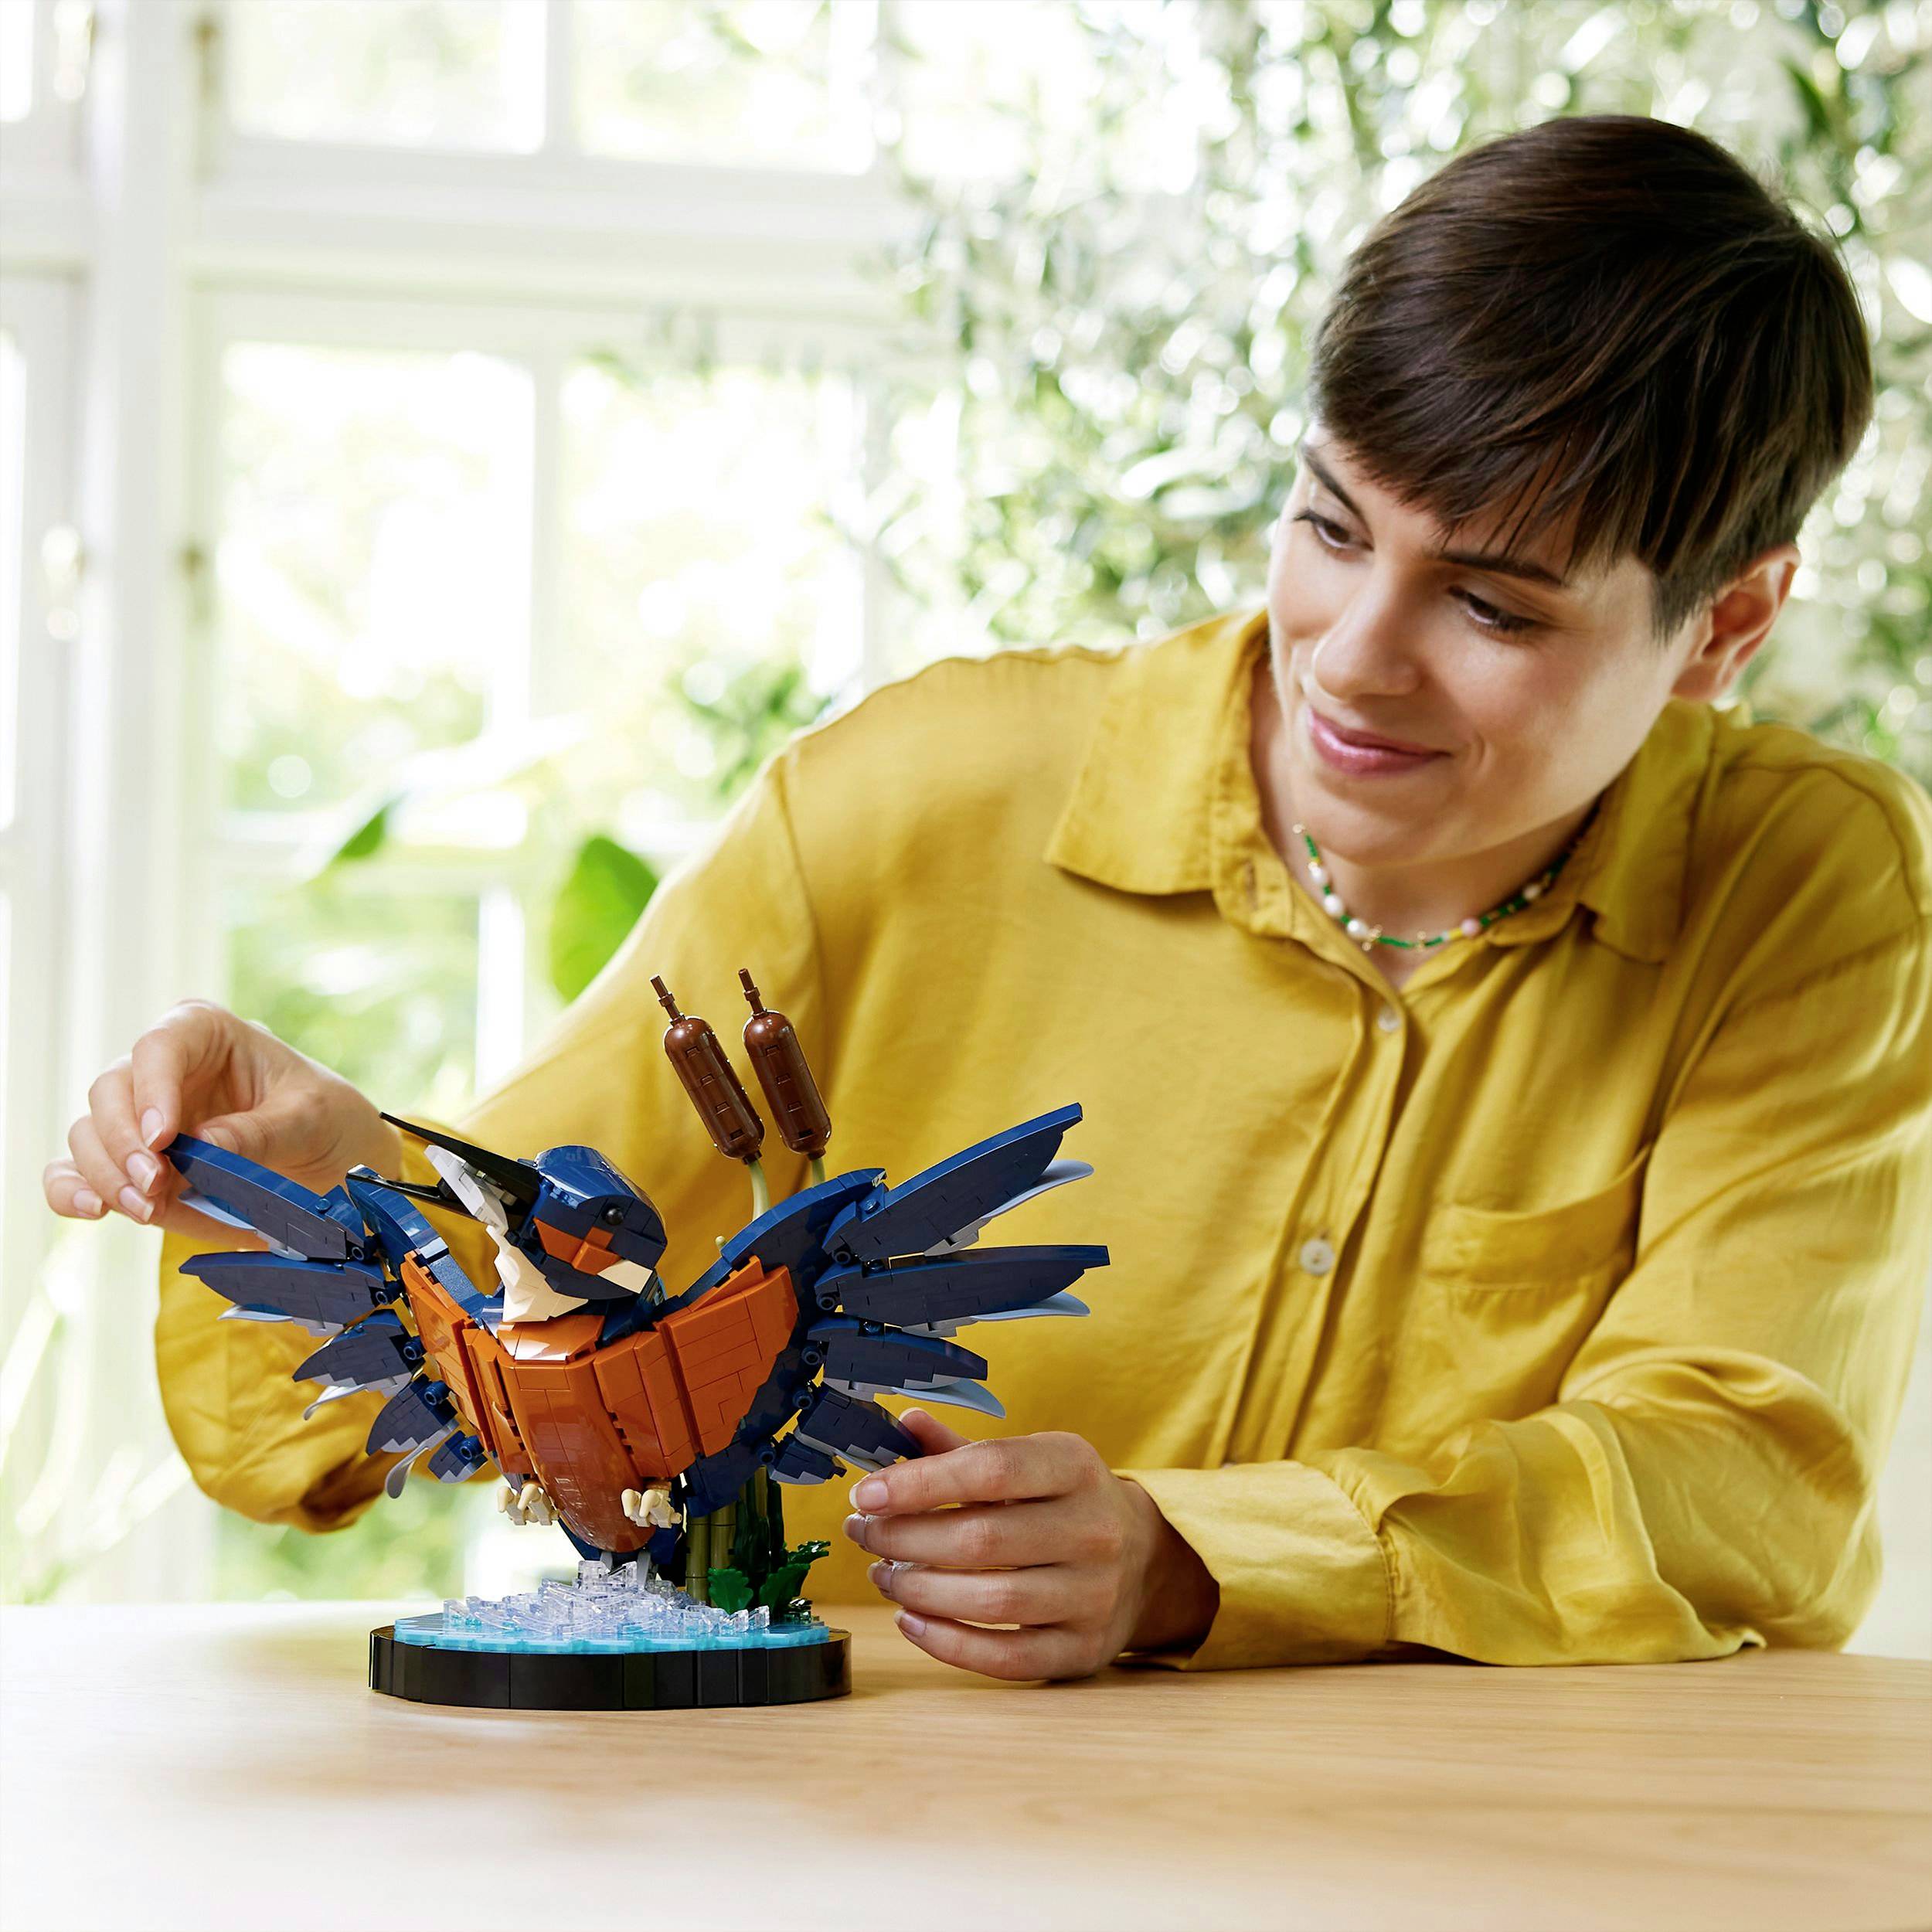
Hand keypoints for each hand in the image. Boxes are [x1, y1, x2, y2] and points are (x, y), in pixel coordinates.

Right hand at [42, 999, 400, 1243]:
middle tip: (156, 1188)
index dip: (152, 1091)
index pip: (160, 1047)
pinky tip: (94, 1210)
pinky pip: (78, 1170)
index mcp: (206, 1032)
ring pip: (90, 1135)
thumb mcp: (310, 1117)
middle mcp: (161, 1067)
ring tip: (150, 1210)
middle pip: (111, 1093)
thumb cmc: (325, 1118)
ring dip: (112, 1177)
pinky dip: (75, 1191)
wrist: (332, 1159)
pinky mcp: (130, 1159)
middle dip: (126, 1145)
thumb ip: (258, 1132)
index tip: (162, 1139)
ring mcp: (139, 1114)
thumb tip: (202, 1149)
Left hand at [843, 1409, 1218, 1680]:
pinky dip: (948, 1643)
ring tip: (883, 1574)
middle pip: (982, 1540)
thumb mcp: (1027, 1460)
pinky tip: (912, 1619)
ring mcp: (1094, 1594)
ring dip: (919, 1590)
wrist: (1142, 1560)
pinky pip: (1006, 1658)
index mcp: (1075, 1466)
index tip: (866, 1494)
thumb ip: (961, 1449)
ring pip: (991, 1602)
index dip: (919, 1482)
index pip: (990, 1469)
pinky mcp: (1083, 1648)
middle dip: (906, 1538)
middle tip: (864, 1534)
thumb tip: (903, 1425)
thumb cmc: (1062, 1503)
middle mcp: (1094, 1528)